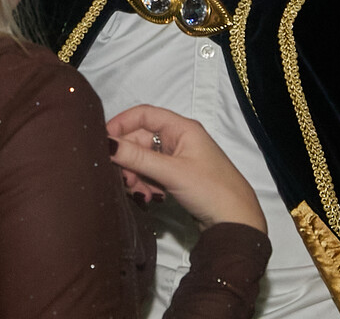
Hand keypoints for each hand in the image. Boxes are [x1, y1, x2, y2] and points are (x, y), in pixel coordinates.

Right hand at [107, 104, 265, 233]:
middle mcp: (178, 139)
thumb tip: (105, 143)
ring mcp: (178, 158)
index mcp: (181, 128)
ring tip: (139, 193)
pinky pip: (152, 173)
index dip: (121, 124)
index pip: (143, 114)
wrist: (237, 224)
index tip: (102, 141)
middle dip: (128, 158)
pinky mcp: (178, 177)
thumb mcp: (171, 172)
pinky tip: (149, 197)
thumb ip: (137, 158)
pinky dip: (146, 184)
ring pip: (144, 159)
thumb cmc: (209, 189)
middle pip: (141, 139)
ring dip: (136, 174)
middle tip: (122, 179)